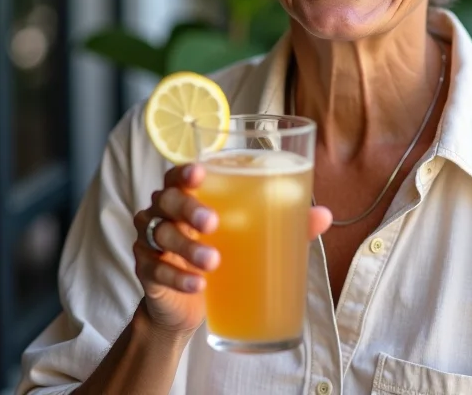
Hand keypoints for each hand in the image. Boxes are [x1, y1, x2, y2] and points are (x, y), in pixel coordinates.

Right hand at [133, 163, 331, 339]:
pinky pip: (155, 269)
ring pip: (161, 235)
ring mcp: (150, 239)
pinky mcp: (146, 270)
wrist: (186, 301)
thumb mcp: (251, 235)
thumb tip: (325, 215)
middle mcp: (164, 210)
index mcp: (188, 193)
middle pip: (167, 198)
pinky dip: (178, 276)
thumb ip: (284, 221)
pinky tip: (198, 285)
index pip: (179, 173)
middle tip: (213, 223)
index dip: (186, 171)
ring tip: (213, 262)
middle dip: (189, 209)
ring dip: (188, 248)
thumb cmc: (222, 251)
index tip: (202, 173)